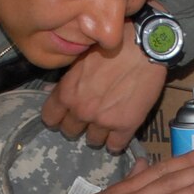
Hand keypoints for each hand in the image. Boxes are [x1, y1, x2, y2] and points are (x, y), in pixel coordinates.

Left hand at [43, 38, 170, 150]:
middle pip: (70, 132)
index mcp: (67, 93)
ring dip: (98, 134)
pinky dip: (116, 141)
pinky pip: (115, 146)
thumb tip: (52, 92)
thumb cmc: (111, 46)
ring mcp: (102, 120)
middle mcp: (81, 110)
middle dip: (78, 125)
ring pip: (92, 141)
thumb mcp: (81, 59)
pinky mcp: (125, 126)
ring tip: (107, 122)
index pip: (50, 118)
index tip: (66, 114)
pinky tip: (119, 132)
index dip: (58, 117)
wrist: (143, 47)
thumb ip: (67, 81)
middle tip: (90, 116)